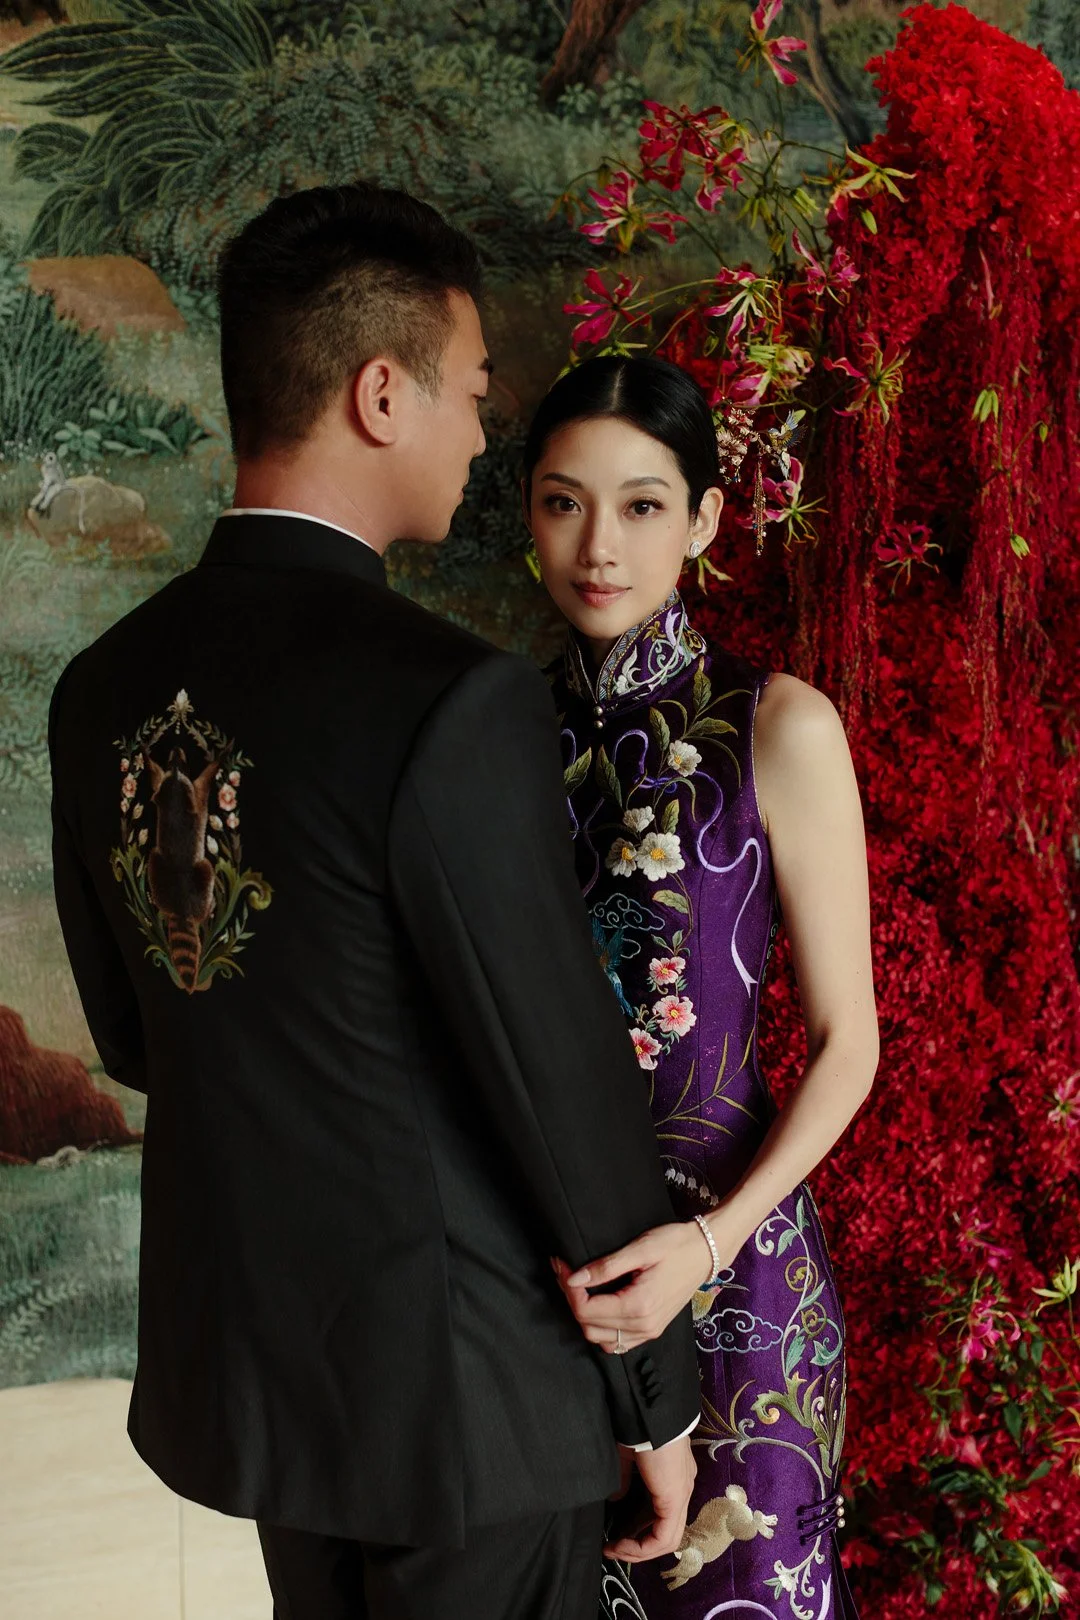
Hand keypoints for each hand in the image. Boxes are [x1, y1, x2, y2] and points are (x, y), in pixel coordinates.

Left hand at [553, 1217, 737, 1352]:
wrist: (706, 1252)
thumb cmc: (675, 1244)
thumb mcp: (640, 1249)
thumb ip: (606, 1267)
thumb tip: (574, 1279)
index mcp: (639, 1307)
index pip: (586, 1311)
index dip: (568, 1290)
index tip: (562, 1266)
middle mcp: (643, 1327)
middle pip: (589, 1327)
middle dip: (572, 1301)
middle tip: (566, 1272)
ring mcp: (649, 1332)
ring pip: (600, 1339)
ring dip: (584, 1316)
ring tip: (579, 1286)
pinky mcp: (652, 1330)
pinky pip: (617, 1342)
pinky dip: (601, 1328)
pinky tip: (598, 1303)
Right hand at [605, 1435, 695, 1562]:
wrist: (649, 1411)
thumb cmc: (637, 1427)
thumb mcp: (627, 1456)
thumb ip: (625, 1479)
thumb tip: (616, 1499)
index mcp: (673, 1476)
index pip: (662, 1515)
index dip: (639, 1530)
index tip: (614, 1536)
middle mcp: (682, 1488)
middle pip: (666, 1532)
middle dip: (638, 1545)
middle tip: (613, 1548)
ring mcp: (682, 1494)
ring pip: (666, 1539)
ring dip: (639, 1550)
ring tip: (614, 1550)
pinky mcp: (675, 1499)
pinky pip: (663, 1537)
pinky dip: (642, 1547)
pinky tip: (622, 1546)